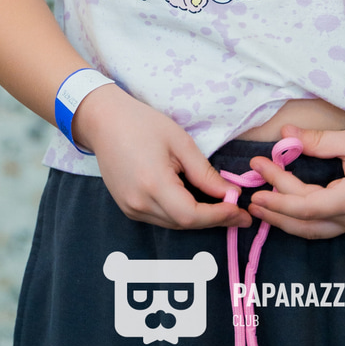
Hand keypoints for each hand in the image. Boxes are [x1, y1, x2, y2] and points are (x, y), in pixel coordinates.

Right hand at [74, 84, 251, 230]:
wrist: (104, 121)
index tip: (240, 210)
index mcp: (153, 184)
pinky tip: (196, 204)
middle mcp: (139, 203)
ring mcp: (130, 208)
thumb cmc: (143, 123)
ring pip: (172, 224)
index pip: (192, 215)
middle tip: (240, 214)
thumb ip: (204, 173)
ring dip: (199, 219)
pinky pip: (160, 218)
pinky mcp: (127, 207)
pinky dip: (181, 214)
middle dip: (214, 220)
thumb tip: (229, 194)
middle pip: (184, 224)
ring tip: (223, 209)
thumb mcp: (180, 142)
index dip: (219, 216)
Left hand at [247, 122, 344, 238]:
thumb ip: (317, 142)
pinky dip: (303, 219)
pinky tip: (289, 209)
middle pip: (305, 222)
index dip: (277, 193)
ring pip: (314, 229)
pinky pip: (325, 225)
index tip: (258, 175)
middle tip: (251, 194)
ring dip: (286, 220)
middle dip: (275, 210)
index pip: (304, 206)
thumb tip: (285, 136)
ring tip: (263, 207)